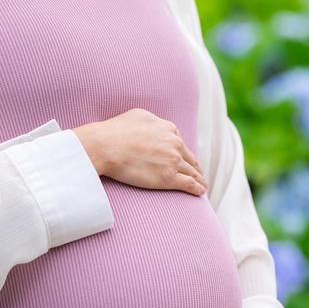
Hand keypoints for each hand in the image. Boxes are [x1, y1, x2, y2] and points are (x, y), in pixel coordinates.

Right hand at [73, 108, 207, 196]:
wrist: (106, 146)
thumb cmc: (116, 130)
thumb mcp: (139, 116)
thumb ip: (154, 121)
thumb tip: (159, 126)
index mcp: (169, 129)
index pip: (180, 144)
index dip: (184, 153)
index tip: (186, 160)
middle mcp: (175, 144)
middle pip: (189, 158)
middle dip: (195, 167)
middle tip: (198, 174)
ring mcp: (173, 161)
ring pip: (192, 172)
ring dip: (199, 179)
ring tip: (202, 185)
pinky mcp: (168, 178)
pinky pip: (189, 184)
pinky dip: (197, 188)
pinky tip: (201, 192)